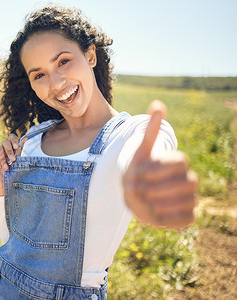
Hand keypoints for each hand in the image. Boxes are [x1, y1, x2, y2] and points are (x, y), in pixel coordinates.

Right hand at [0, 133, 27, 195]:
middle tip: (13, 159)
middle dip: (9, 150)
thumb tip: (26, 138)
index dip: (14, 140)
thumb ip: (20, 150)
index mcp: (11, 148)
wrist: (3, 185)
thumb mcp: (17, 162)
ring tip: (6, 168)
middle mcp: (3, 149)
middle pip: (5, 141)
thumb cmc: (11, 173)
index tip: (17, 147)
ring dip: (3, 159)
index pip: (11, 137)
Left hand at [123, 101, 197, 228]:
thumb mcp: (140, 151)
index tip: (136, 172)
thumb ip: (150, 131)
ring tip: (141, 199)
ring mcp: (190, 199)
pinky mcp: (186, 216)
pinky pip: (185, 219)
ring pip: (188, 201)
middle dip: (158, 186)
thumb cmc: (138, 171)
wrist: (133, 195)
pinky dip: (167, 217)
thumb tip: (158, 104)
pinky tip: (151, 212)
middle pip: (188, 183)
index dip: (157, 168)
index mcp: (179, 162)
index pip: (180, 161)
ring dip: (160, 201)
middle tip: (136, 187)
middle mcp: (189, 180)